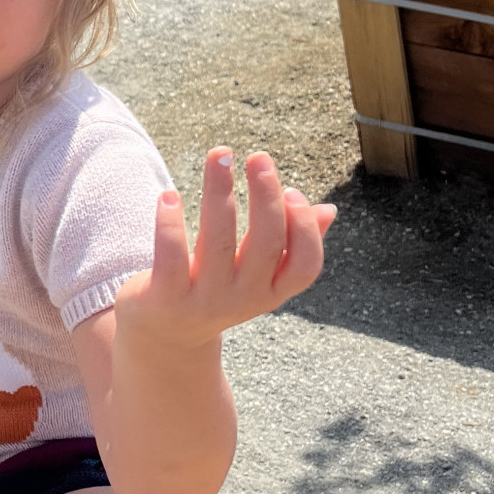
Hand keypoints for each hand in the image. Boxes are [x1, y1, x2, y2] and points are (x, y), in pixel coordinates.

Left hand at [115, 149, 334, 354]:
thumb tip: (329, 210)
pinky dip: (170, 224)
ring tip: (220, 155)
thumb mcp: (257, 274)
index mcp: (272, 290)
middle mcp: (243, 298)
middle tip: (259, 158)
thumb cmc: (216, 290)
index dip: (304, 229)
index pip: (305, 265)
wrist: (165, 337)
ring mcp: (205, 300)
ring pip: (218, 241)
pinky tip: (169, 196)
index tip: (292, 191)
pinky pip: (170, 258)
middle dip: (265, 197)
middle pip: (266, 245)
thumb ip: (291, 244)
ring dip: (219, 193)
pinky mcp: (166, 298)